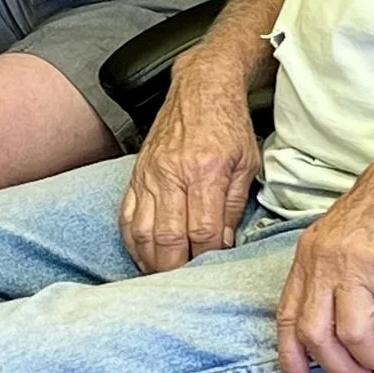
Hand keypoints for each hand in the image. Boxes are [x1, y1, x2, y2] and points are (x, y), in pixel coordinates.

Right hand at [120, 52, 261, 273]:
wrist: (200, 87)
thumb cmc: (228, 123)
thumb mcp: (246, 162)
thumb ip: (233, 205)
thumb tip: (222, 244)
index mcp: (206, 170)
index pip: (203, 231)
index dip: (207, 257)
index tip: (213, 269)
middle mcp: (173, 174)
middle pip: (168, 237)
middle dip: (176, 268)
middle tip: (185, 285)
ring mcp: (150, 174)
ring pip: (142, 230)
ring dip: (151, 261)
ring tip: (163, 276)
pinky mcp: (137, 174)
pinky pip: (126, 215)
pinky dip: (132, 241)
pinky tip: (143, 256)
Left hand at [275, 118, 373, 372]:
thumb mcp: (344, 235)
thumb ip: (332, 273)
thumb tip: (336, 323)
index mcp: (309, 255)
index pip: (287, 317)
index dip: (291, 357)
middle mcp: (324, 261)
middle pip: (316, 336)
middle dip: (339, 369)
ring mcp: (354, 265)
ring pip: (353, 336)